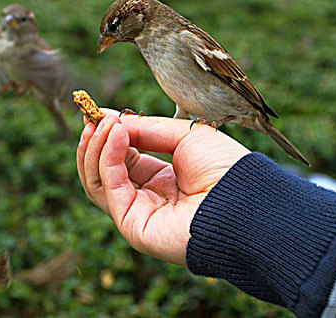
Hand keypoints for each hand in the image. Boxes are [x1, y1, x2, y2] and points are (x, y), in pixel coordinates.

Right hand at [77, 109, 249, 265]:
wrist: (244, 200)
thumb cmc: (224, 168)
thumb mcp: (183, 135)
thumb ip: (145, 128)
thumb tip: (111, 120)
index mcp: (162, 178)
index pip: (123, 157)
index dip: (109, 135)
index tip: (98, 112)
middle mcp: (147, 196)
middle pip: (103, 170)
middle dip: (95, 140)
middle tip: (91, 115)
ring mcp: (137, 212)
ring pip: (97, 180)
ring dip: (94, 148)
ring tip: (102, 122)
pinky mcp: (132, 224)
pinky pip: (109, 186)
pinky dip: (107, 157)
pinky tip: (116, 134)